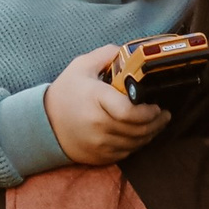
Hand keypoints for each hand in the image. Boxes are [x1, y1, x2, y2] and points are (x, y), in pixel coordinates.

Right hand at [46, 44, 169, 167]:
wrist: (44, 123)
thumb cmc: (65, 92)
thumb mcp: (81, 66)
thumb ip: (106, 55)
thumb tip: (129, 51)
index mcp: (95, 99)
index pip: (129, 112)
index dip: (148, 112)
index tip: (156, 105)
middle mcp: (98, 125)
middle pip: (138, 129)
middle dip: (156, 122)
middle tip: (164, 114)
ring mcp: (99, 143)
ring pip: (136, 143)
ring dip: (150, 134)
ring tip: (157, 123)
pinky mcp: (99, 156)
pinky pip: (127, 152)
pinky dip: (137, 144)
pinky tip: (140, 134)